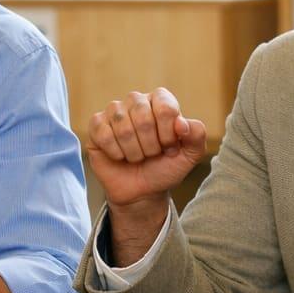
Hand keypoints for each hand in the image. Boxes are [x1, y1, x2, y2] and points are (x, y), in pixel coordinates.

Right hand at [87, 88, 207, 210]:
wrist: (142, 191)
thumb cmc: (164, 168)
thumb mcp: (189, 156)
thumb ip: (197, 136)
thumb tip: (182, 123)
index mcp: (160, 101)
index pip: (165, 108)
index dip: (168, 134)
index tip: (169, 148)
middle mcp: (136, 101)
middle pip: (143, 117)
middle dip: (150, 145)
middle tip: (151, 155)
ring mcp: (114, 112)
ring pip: (122, 126)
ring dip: (133, 151)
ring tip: (136, 157)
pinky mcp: (96, 125)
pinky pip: (103, 134)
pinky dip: (115, 152)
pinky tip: (119, 156)